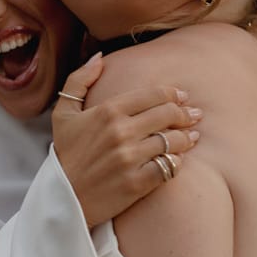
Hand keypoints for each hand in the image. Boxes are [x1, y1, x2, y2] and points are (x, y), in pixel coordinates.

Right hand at [52, 54, 201, 226]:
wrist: (63, 199)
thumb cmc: (66, 154)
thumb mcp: (63, 114)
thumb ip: (79, 81)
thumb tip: (99, 57)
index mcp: (107, 111)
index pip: (154, 94)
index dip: (174, 94)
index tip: (182, 97)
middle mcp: (120, 132)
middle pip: (168, 114)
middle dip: (186, 113)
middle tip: (194, 116)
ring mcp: (130, 158)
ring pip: (173, 140)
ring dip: (186, 138)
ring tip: (192, 137)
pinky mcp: (137, 183)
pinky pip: (169, 167)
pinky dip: (177, 161)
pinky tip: (177, 159)